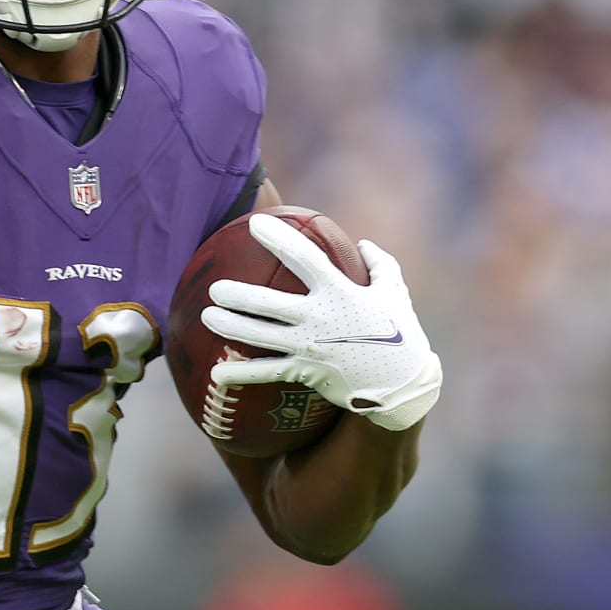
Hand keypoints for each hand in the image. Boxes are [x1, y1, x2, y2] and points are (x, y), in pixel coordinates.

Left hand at [199, 215, 442, 431]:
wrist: (404, 385)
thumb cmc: (401, 333)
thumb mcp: (395, 292)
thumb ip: (379, 264)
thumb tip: (363, 243)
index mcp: (340, 292)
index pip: (304, 258)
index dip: (278, 238)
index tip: (254, 223)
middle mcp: (319, 319)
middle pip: (268, 304)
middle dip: (238, 294)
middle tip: (214, 287)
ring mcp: (310, 348)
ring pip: (260, 337)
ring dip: (230, 326)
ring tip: (206, 316)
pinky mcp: (306, 372)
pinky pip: (267, 373)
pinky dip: (240, 374)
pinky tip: (215, 375)